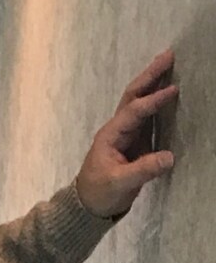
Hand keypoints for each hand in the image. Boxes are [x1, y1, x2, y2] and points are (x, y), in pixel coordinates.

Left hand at [76, 50, 178, 218]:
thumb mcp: (120, 183)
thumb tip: (169, 157)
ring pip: (139, 101)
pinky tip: (168, 90)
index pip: (134, 112)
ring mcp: (125, 134)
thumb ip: (143, 170)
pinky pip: (146, 115)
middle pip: (133, 95)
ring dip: (153, 82)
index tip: (173, 91)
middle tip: (168, 55)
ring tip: (169, 63)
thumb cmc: (99, 194)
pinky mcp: (134, 142)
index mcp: (110, 135)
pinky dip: (156, 100)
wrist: (90, 206)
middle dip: (150, 76)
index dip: (153, 101)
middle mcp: (117, 129)